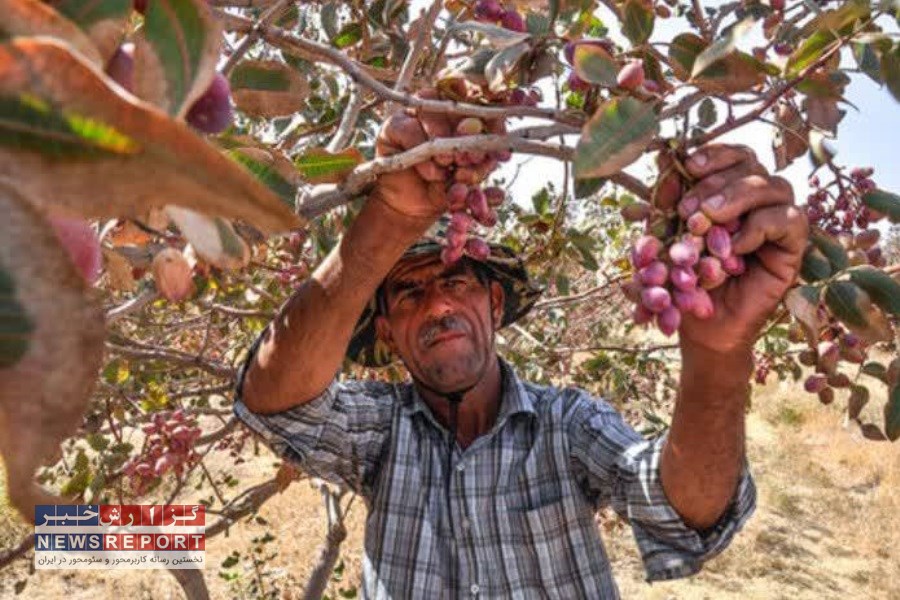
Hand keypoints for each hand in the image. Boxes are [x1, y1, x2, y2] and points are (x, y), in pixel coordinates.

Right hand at [373, 89, 505, 219]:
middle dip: (469, 131)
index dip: (493, 119)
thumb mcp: (469, 183)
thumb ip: (484, 169)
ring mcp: (416, 114)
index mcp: (466, 117)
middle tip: (472, 157)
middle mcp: (442, 109)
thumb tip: (502, 170)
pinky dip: (423, 153)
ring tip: (448, 166)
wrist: (412, 209)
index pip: (483, 104)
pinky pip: (410, 130)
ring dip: (444, 142)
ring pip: (434, 112)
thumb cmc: (444, 189)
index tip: (501, 140)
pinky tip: (433, 173)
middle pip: (458, 104)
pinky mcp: (393, 125)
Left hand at [678, 144, 808, 354]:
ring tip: (706, 221)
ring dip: (736, 199)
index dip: (714, 154)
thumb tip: (664, 155)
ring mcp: (778, 219)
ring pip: (773, 186)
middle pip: (752, 164)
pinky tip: (733, 247)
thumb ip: (665, 202)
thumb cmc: (682, 280)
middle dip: (716, 182)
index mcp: (727, 190)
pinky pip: (789, 219)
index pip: (732, 155)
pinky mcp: (793, 245)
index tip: (688, 165)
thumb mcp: (665, 238)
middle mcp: (757, 199)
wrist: (701, 326)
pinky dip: (758, 227)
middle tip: (688, 209)